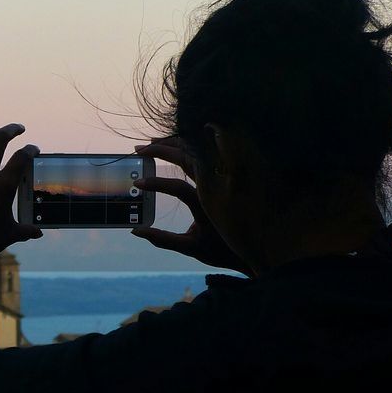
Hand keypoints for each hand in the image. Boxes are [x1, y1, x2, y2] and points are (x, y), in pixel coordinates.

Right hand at [131, 136, 251, 274]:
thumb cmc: (220, 249)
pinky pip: (204, 153)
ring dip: (174, 143)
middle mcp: (216, 187)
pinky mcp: (224, 173)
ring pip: (197, 151)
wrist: (255, 247)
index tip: (138, 183)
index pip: (178, 187)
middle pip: (188, 158)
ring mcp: (221, 177)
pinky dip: (187, 146)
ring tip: (151, 143)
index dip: (157, 184)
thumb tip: (136, 231)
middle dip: (161, 150)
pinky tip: (172, 146)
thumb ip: (163, 239)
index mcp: (207, 205)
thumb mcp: (190, 248)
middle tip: (139, 150)